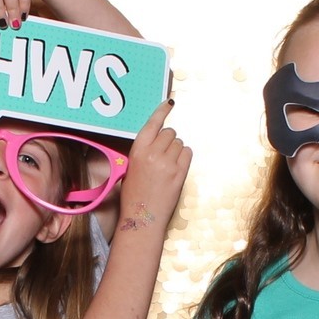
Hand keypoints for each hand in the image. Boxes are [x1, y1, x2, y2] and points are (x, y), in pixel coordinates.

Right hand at [114, 100, 191, 233]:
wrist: (143, 216)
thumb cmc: (134, 195)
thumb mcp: (131, 168)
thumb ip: (144, 151)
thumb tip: (157, 141)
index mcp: (138, 150)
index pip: (153, 123)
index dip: (162, 110)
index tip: (170, 101)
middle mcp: (153, 153)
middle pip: (170, 132)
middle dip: (168, 140)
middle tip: (163, 155)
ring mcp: (168, 163)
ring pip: (179, 143)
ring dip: (176, 150)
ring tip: (168, 165)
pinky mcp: (180, 172)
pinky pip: (187, 153)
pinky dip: (184, 157)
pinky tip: (176, 167)